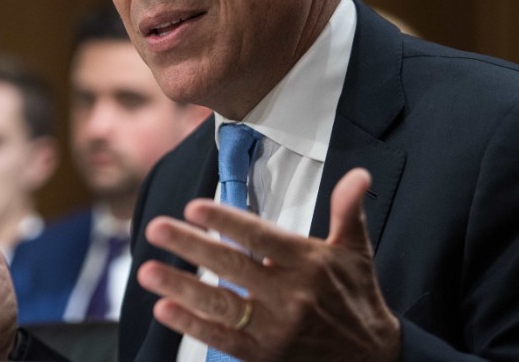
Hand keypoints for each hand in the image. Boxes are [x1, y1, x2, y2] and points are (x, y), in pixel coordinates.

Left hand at [136, 168, 399, 361]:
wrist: (371, 358)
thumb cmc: (357, 296)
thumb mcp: (356, 251)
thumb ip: (348, 210)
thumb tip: (359, 174)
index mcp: (308, 264)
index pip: (261, 238)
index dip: (227, 221)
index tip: (194, 207)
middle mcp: (290, 295)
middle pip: (233, 267)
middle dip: (191, 247)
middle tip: (155, 228)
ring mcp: (275, 328)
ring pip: (221, 305)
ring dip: (181, 288)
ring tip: (147, 271)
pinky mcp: (264, 354)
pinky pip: (223, 339)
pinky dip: (192, 326)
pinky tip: (164, 309)